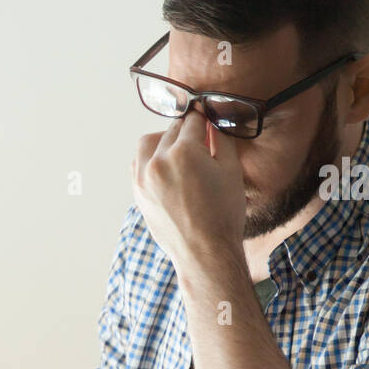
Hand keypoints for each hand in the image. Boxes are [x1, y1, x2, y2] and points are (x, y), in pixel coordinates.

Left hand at [130, 110, 245, 268]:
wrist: (204, 252)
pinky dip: (150, 158)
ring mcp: (143, 177)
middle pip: (171, 130)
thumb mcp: (231, 170)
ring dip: (164, 140)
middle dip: (187, 132)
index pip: (193, 121)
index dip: (204, 118)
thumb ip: (220, 139)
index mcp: (183, 152)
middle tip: (201, 140)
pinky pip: (138, 163)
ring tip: (182, 152)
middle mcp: (158, 161)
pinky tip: (167, 167)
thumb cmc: (223, 214)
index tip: (208, 116)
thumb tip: (211, 121)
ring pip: (149, 143)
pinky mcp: (137, 192)